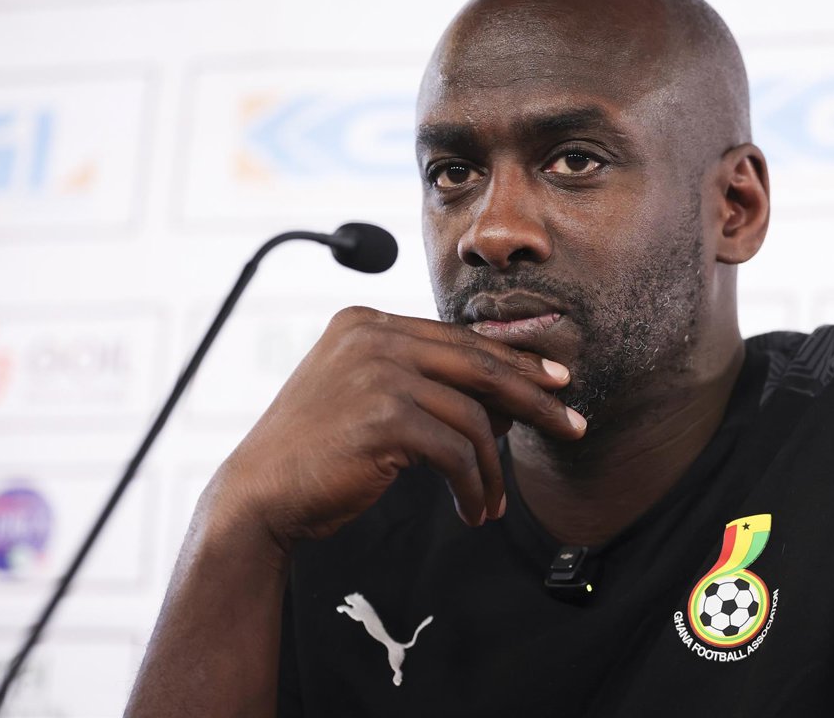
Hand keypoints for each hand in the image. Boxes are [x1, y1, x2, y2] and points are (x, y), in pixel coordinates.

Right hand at [207, 306, 584, 553]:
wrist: (260, 495)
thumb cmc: (319, 452)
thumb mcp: (367, 398)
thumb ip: (420, 382)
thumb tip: (505, 400)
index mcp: (367, 322)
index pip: (460, 339)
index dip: (514, 362)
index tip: (555, 383)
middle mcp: (373, 336)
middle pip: (480, 365)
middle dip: (535, 399)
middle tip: (573, 424)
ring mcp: (377, 372)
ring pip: (473, 416)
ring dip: (493, 467)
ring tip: (492, 502)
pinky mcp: (385, 416)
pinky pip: (456, 452)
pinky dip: (473, 486)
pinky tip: (473, 511)